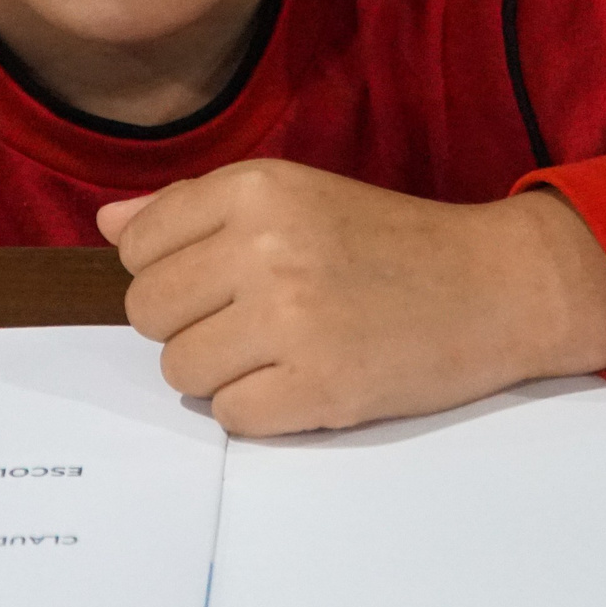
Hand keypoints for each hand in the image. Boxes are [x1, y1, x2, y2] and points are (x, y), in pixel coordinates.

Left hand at [96, 160, 605, 435]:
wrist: (497, 286)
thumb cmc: (388, 242)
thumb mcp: (293, 197)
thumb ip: (194, 209)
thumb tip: (108, 225)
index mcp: (255, 190)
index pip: (138, 248)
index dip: (169, 273)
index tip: (220, 278)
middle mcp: (265, 247)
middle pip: (149, 314)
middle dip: (190, 326)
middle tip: (254, 320)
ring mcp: (292, 320)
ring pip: (181, 371)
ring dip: (222, 373)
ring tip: (281, 351)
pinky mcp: (319, 388)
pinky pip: (231, 416)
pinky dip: (260, 410)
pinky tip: (304, 381)